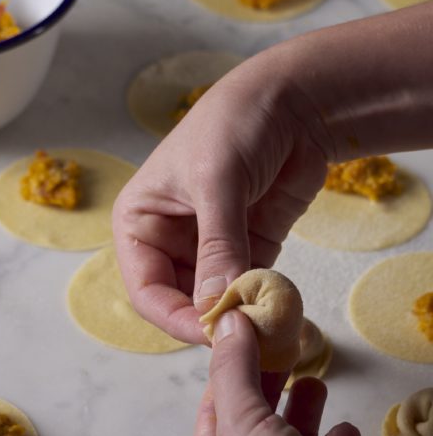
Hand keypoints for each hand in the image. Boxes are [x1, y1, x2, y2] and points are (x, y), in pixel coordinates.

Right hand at [113, 46, 329, 344]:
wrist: (294, 101)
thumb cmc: (235, 125)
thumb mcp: (216, 181)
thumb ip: (216, 245)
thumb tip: (214, 307)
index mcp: (141, 221)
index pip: (146, 287)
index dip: (174, 315)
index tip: (211, 332)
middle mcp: (170, 239)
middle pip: (180, 301)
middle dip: (209, 318)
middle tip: (245, 334)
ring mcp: (211, 246)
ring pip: (216, 299)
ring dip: (239, 314)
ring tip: (267, 325)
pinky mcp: (250, 247)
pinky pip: (250, 288)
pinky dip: (263, 302)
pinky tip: (282, 309)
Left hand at [189, 311, 432, 435]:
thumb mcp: (242, 420)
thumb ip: (233, 367)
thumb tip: (226, 319)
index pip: (208, 426)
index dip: (224, 382)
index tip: (240, 346)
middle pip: (251, 432)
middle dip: (267, 390)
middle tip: (278, 351)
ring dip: (302, 410)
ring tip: (314, 382)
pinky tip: (342, 434)